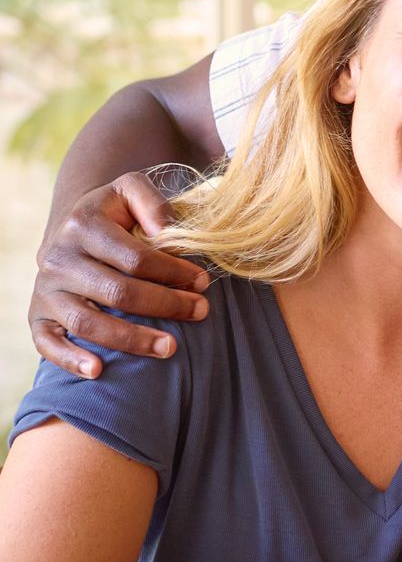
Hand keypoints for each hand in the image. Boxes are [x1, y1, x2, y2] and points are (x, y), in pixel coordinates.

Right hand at [31, 172, 209, 375]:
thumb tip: (168, 233)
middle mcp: (57, 258)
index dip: (174, 273)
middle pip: (117, 292)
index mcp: (82, 225)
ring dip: (131, 339)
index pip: (135, 258)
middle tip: (200, 312)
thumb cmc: (114, 212)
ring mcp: (46, 289)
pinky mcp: (37, 315)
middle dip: (165, 305)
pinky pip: (46, 342)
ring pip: (87, 322)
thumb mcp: (131, 190)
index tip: (204, 282)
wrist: (72, 225)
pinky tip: (99, 371)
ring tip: (170, 348)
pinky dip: (69, 359)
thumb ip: (153, 202)